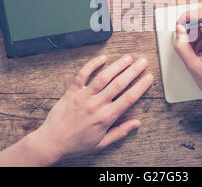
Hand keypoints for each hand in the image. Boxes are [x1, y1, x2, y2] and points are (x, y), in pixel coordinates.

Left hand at [31, 54, 152, 162]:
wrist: (52, 142)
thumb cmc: (76, 144)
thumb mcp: (101, 143)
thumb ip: (120, 132)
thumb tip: (136, 123)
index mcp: (105, 117)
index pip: (129, 98)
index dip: (141, 86)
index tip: (148, 77)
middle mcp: (96, 104)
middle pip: (119, 84)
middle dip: (133, 71)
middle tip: (142, 62)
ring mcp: (84, 96)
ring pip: (104, 77)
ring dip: (117, 65)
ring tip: (128, 57)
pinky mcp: (72, 91)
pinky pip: (83, 74)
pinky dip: (93, 64)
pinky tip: (103, 58)